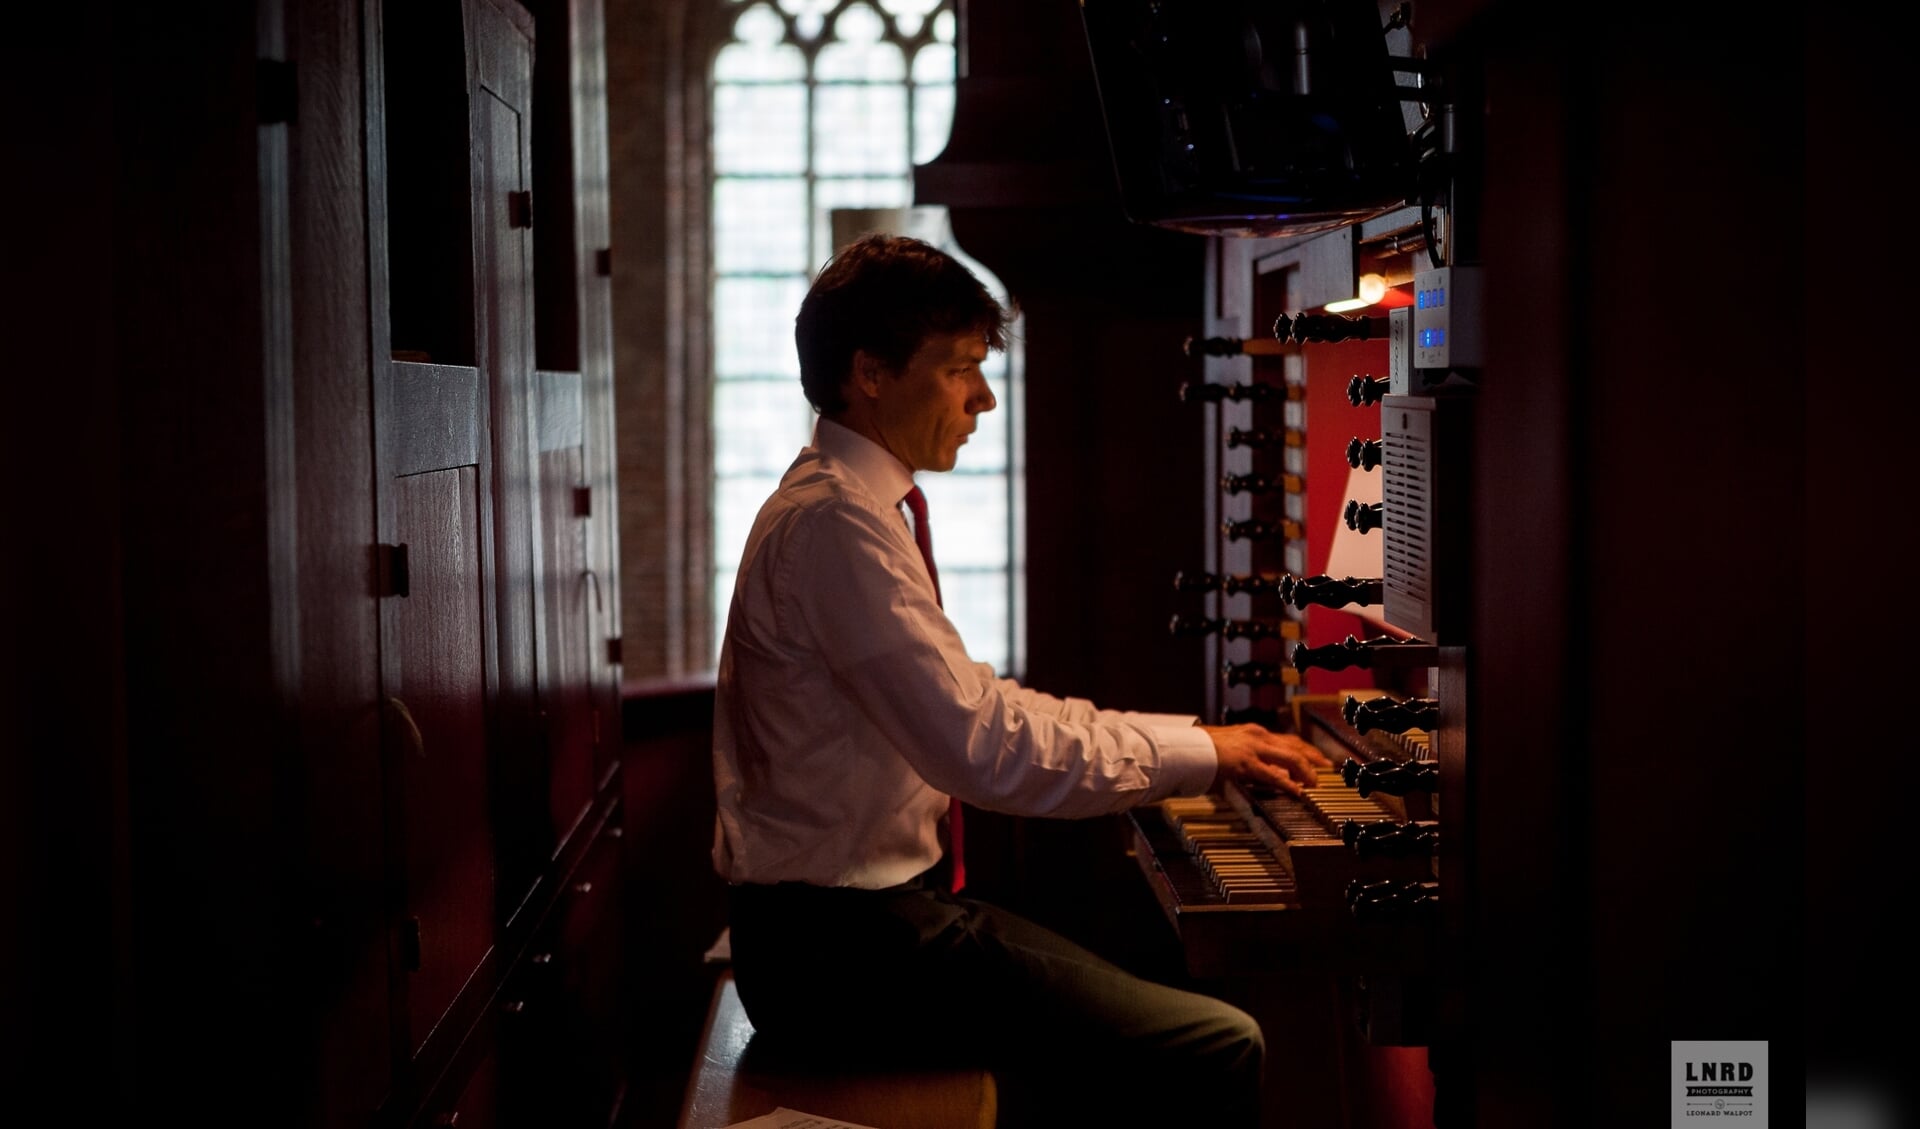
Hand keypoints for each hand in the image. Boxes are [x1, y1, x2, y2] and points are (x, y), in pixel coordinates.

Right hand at [1199, 724, 1333, 796]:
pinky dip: (1288, 784)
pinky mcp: (1246, 764)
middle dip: (1314, 758)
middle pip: (1295, 746)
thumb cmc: (1203, 751)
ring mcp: (1253, 749)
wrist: (1186, 750)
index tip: (1318, 760)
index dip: (1306, 750)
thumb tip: (1267, 772)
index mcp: (1253, 732)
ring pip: (1290, 757)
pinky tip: (1297, 792)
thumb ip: (1250, 758)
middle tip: (1326, 769)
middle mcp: (1257, 736)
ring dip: (1306, 771)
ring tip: (1314, 784)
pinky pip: (1273, 775)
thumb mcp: (1231, 749)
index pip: (1288, 740)